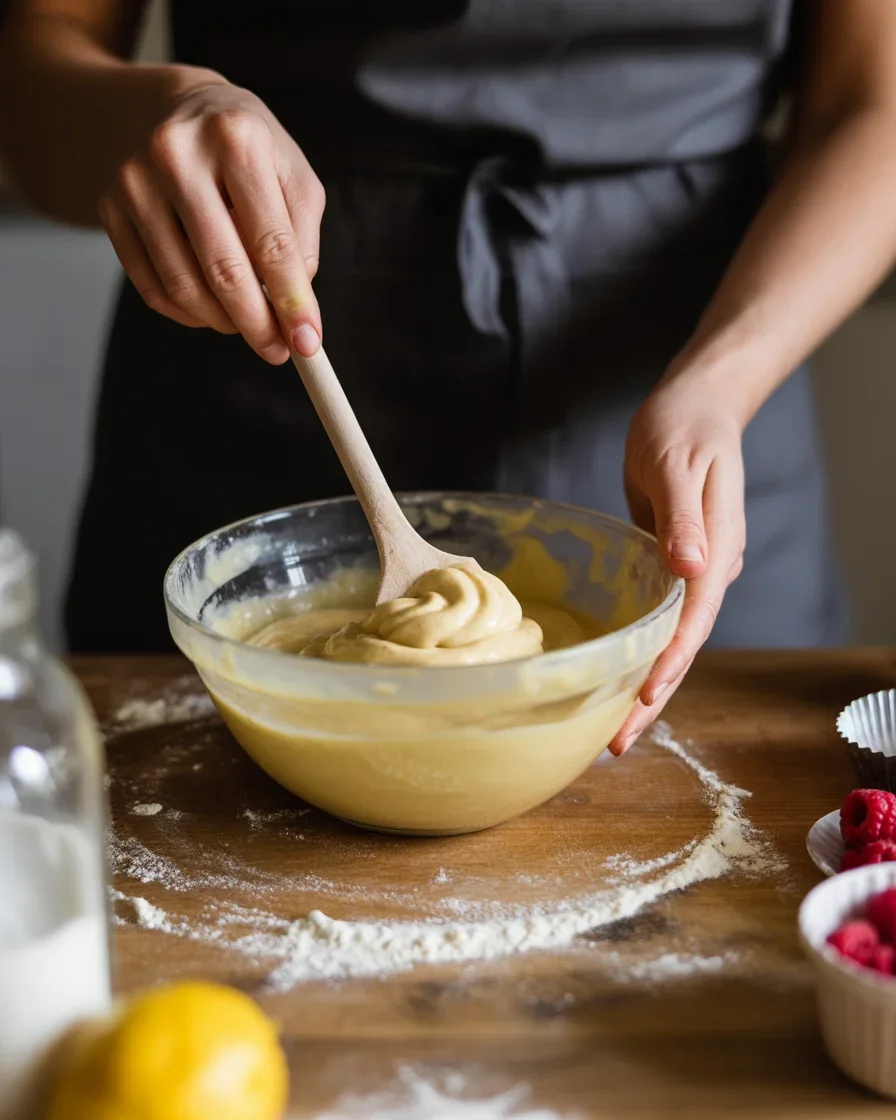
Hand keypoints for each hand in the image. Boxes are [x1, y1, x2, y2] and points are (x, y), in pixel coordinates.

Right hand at [98, 76, 324, 362]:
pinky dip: (188, 313)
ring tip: (246, 323)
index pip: (271, 243)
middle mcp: (178, 154)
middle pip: (224, 271)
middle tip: (277, 350)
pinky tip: (211, 309)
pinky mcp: (109, 207)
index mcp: (236, 138)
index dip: (292, 302)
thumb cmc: (247, 150)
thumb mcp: (291, 175)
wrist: (174, 109)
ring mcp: (135, 180)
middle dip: (257, 324)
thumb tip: (295, 310)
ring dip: (223, 322)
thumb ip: (303, 239)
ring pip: (184, 287)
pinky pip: (152, 287)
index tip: (308, 344)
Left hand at [609, 375, 746, 754]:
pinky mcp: (667, 565)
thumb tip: (691, 569)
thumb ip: (683, 519)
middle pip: (682, 644)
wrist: (691, 407)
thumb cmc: (682, 428)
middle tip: (616, 743)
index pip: (694, 618)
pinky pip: (655, 618)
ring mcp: (690, 570)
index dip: (670, 661)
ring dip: (644, 682)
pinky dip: (638, 650)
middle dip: (652, 694)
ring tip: (611, 729)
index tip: (643, 697)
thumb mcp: (678, 465)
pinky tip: (614, 675)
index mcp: (718, 549)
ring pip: (669, 638)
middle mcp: (708, 568)